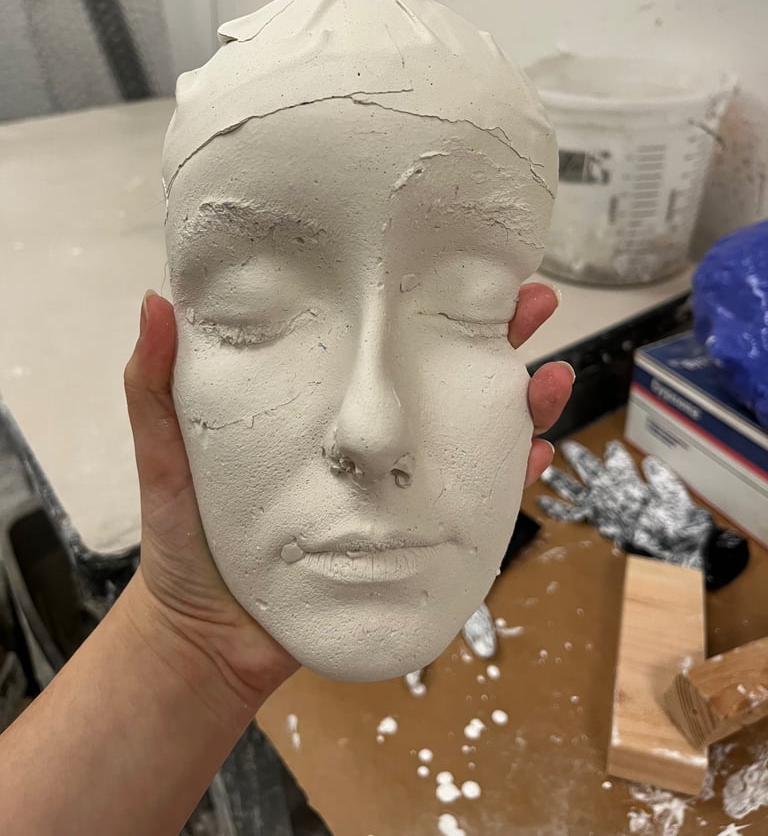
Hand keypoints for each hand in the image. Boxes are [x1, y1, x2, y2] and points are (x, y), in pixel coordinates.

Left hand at [123, 283, 571, 703]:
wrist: (210, 637)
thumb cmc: (188, 537)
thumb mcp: (168, 453)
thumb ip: (156, 386)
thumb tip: (155, 303)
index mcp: (323, 400)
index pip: (378, 336)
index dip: (419, 296)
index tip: (453, 257)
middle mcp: (370, 433)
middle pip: (444, 372)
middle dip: (497, 334)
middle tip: (533, 302)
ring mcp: (398, 483)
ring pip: (475, 431)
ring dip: (522, 401)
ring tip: (549, 378)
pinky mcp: (414, 536)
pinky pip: (477, 506)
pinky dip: (513, 478)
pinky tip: (535, 455)